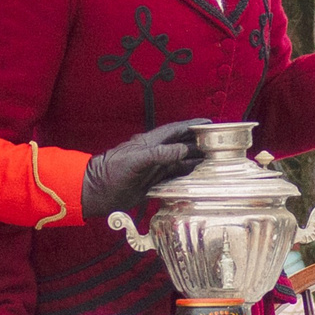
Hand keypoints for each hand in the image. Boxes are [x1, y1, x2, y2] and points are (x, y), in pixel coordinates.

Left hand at [82, 119, 209, 222]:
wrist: (97, 191)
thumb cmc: (112, 172)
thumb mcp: (136, 159)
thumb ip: (161, 153)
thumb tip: (184, 149)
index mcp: (150, 142)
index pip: (175, 130)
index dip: (192, 126)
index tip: (209, 123)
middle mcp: (154, 153)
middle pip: (181, 144)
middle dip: (198, 142)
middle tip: (217, 143)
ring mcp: (154, 168)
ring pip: (180, 161)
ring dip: (195, 159)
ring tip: (213, 159)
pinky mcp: (153, 182)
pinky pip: (174, 176)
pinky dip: (186, 174)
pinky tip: (197, 175)